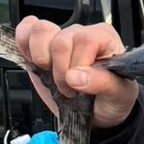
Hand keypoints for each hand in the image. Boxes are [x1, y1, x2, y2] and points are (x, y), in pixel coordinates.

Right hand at [15, 16, 139, 130]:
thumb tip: (76, 76)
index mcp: (105, 38)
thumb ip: (102, 83)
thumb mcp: (118, 94)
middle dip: (60, 71)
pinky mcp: (40, 46)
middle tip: (69, 88)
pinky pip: (25, 30)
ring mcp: (60, 38)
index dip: (77, 65)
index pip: (84, 40)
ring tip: (53, 75)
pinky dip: (24, 47)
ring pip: (40, 30)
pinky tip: (37, 64)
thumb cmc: (113, 98)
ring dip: (42, 59)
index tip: (80, 84)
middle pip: (60, 41)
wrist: (98, 113)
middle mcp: (82, 33)